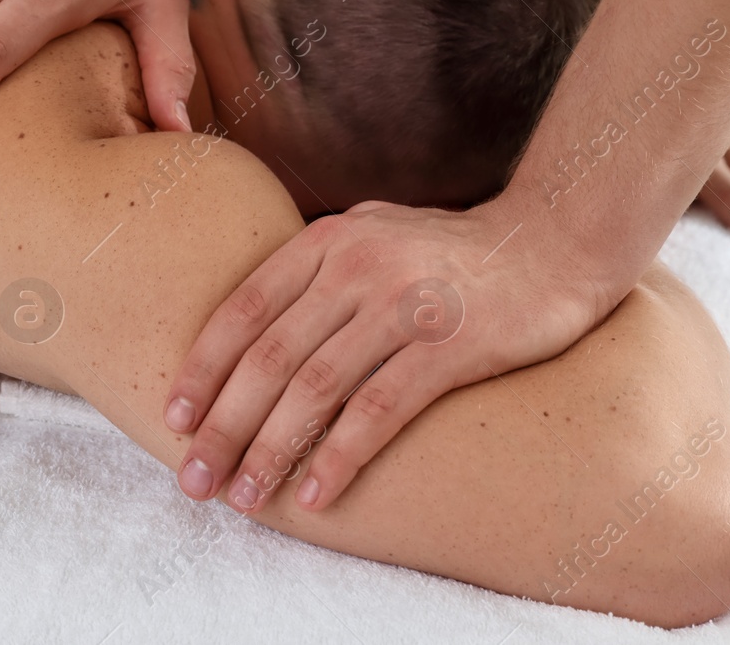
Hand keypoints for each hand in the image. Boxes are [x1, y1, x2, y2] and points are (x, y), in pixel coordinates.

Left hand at [162, 199, 600, 513]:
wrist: (555, 244)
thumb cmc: (454, 250)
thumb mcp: (373, 231)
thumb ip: (318, 264)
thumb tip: (253, 320)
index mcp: (329, 240)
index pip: (244, 309)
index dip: (204, 368)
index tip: (175, 419)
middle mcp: (357, 266)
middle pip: (268, 357)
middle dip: (223, 425)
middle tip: (194, 478)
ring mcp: (403, 305)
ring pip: (314, 389)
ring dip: (269, 449)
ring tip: (243, 497)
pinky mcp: (449, 346)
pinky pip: (378, 411)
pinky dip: (340, 457)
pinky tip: (315, 495)